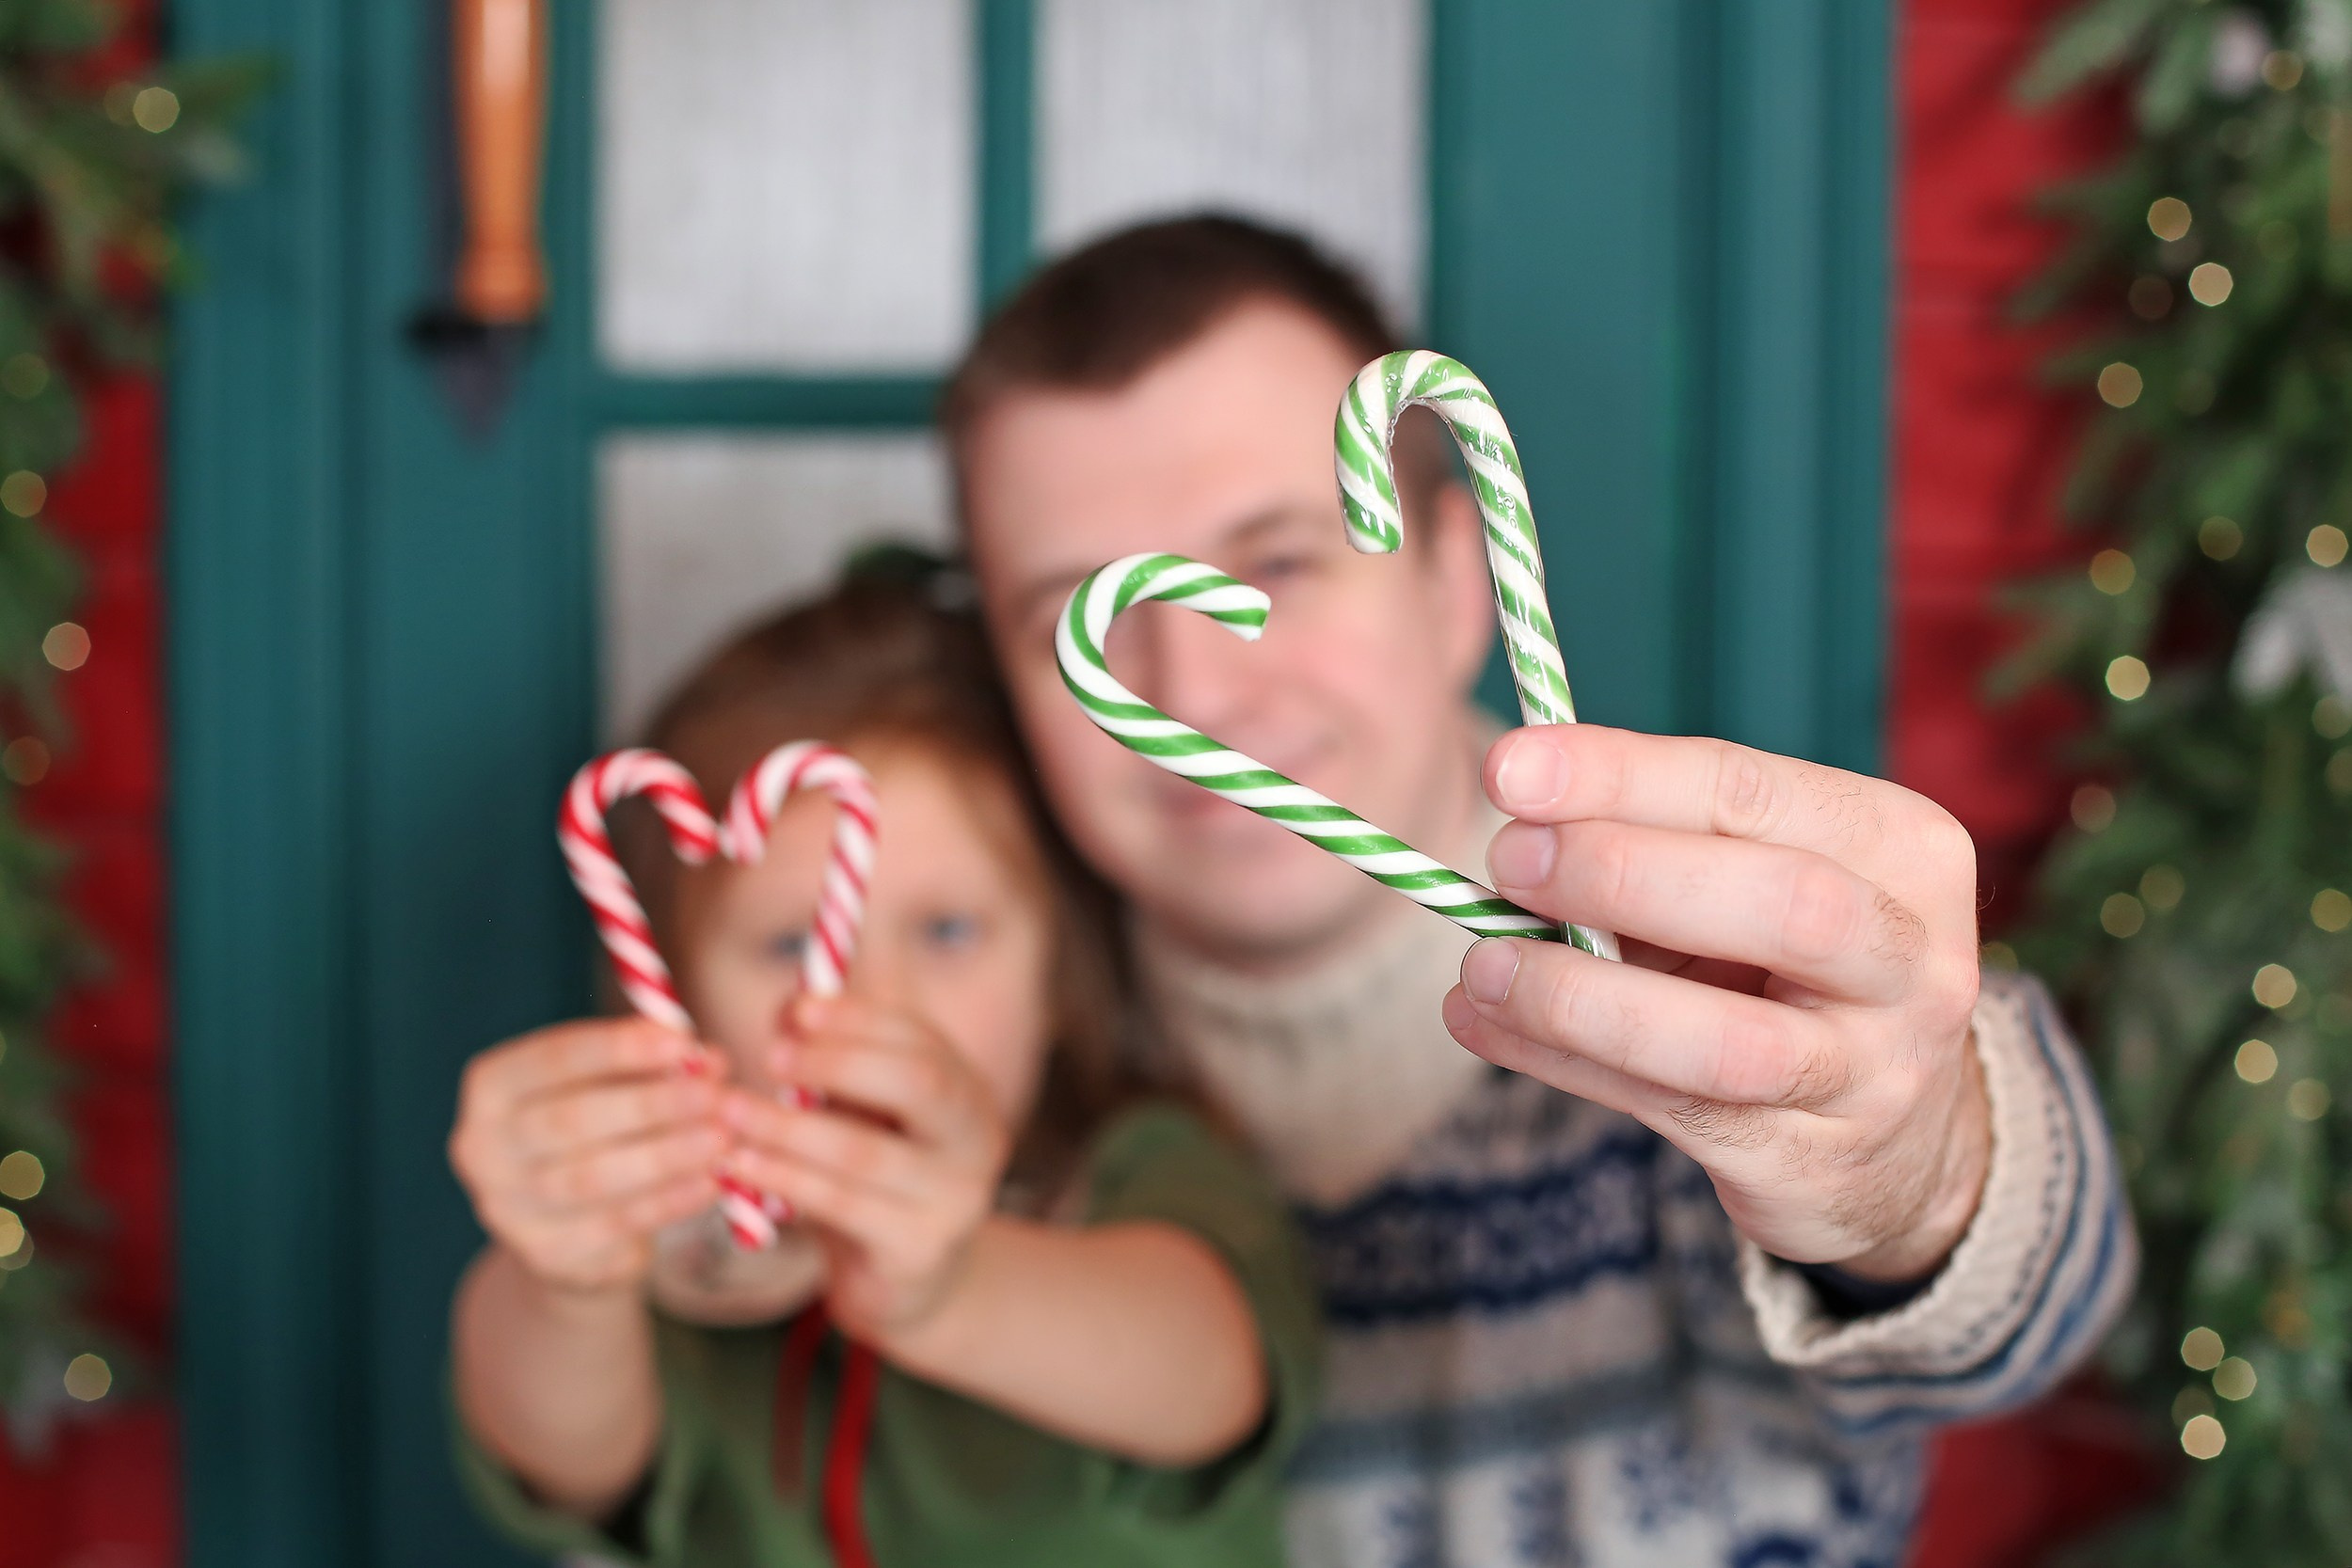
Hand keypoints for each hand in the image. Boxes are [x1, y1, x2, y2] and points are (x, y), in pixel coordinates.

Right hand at [449, 1018, 729, 1291]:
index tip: (683, 1041)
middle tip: (715, 1095)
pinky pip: (614, 1225)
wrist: (574, 1228)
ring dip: (666, 1155)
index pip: (552, 1058)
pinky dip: (668, 1202)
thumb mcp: (614, 1087)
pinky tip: (711, 1183)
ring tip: (722, 1137)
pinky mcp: (545, 1254)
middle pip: (570, 1121)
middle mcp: (482, 1146)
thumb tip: (709, 1061)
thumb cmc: (599, 1131)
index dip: (619, 1048)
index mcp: (492, 1087)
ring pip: (593, 1178)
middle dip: (651, 1105)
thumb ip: (651, 1068)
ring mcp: (506, 1208)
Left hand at [721, 996, 1011, 1343]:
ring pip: (866, 1151)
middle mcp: (977, 1139)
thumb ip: (834, 1061)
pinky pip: (842, 1206)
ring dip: (789, 1126)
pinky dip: (785, 1180)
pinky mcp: (920, 1251)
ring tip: (732, 1110)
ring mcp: (956, 1199)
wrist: (905, 1281)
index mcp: (966, 1090)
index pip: (919, 1038)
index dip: (856, 1019)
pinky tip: (742, 1166)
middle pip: (919, 1082)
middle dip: (838, 1063)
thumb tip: (789, 1011)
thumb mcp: (861, 1113)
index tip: (795, 1010)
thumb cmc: (872, 1177)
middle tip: (771, 1058)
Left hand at [1442, 725, 1990, 1281]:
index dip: (1622, 774)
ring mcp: (1873, 1073)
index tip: (1509, 768)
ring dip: (1580, 998)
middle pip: (1779, 902)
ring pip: (1724, 1040)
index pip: (1753, 791)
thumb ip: (1655, 843)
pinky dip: (1564, 1062)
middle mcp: (1912, 958)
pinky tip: (1489, 1025)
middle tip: (1507, 863)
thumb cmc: (1796, 972)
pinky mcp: (1811, 1162)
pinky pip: (1671, 1110)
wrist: (1899, 1139)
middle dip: (1621, 873)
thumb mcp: (1752, 884)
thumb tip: (1518, 817)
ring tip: (1483, 966)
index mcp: (1902, 848)